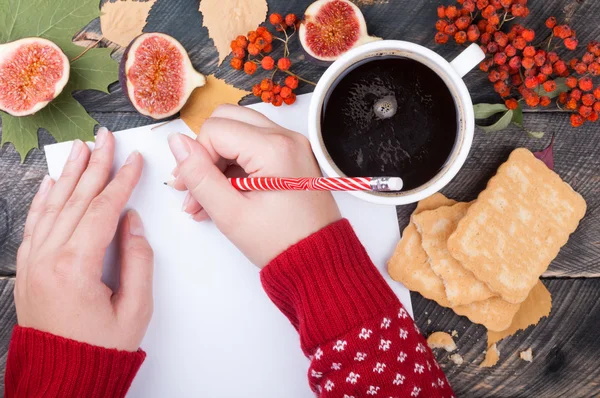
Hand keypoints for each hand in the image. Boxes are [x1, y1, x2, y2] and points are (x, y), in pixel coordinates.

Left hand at [15, 128, 152, 350]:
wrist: (62, 376)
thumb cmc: (99, 348)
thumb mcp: (135, 308)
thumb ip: (137, 259)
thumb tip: (132, 223)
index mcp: (75, 267)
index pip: (103, 209)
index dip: (122, 181)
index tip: (134, 160)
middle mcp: (48, 258)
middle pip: (76, 199)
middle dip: (95, 165)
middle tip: (104, 139)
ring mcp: (33, 262)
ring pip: (53, 205)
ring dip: (69, 174)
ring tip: (81, 149)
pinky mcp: (28, 268)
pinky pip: (35, 223)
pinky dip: (45, 199)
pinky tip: (53, 182)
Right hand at [168, 104, 340, 267]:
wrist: (318, 260)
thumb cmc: (281, 243)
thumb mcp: (231, 214)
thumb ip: (199, 176)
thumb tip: (176, 143)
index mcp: (274, 148)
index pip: (215, 130)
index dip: (196, 157)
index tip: (191, 188)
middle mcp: (286, 137)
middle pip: (227, 120)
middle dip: (205, 152)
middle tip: (192, 187)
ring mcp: (291, 145)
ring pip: (239, 132)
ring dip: (217, 161)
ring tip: (202, 200)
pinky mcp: (291, 156)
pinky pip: (254, 147)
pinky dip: (234, 167)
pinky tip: (221, 197)